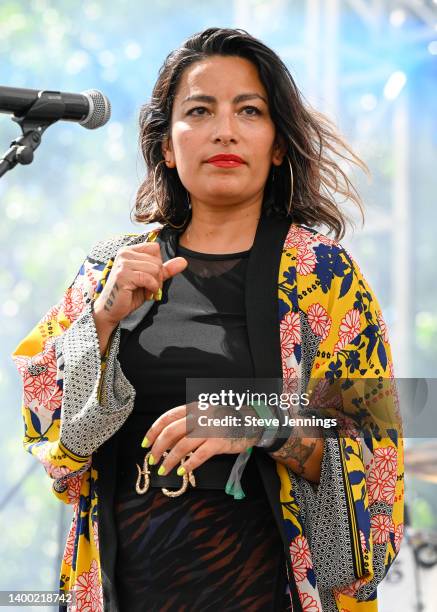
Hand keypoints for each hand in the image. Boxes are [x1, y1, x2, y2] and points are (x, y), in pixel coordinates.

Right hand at [93, 242, 186, 327]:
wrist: (111, 310)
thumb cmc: (130, 294)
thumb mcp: (151, 280)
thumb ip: (165, 270)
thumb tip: (184, 261)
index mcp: (129, 251)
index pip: (155, 248)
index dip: (159, 264)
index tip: (152, 278)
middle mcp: (124, 253)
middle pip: (157, 260)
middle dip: (159, 277)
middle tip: (151, 288)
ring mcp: (123, 264)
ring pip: (155, 269)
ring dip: (156, 284)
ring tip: (148, 291)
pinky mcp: (123, 275)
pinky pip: (148, 278)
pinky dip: (152, 288)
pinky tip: (146, 294)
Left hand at [141, 404, 261, 475]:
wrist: (251, 421)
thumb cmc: (225, 420)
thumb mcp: (204, 414)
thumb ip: (188, 423)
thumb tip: (166, 440)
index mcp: (194, 407)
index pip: (167, 418)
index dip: (153, 431)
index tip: (146, 443)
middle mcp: (200, 416)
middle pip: (171, 432)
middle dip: (157, 448)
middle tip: (152, 459)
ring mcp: (209, 429)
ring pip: (182, 446)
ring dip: (170, 460)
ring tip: (164, 470)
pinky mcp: (219, 442)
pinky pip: (200, 456)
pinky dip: (189, 465)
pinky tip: (183, 471)